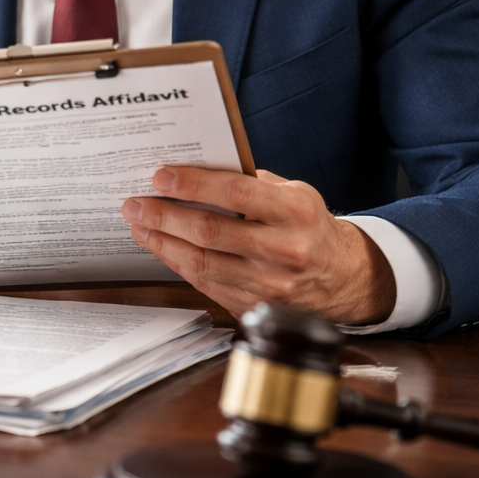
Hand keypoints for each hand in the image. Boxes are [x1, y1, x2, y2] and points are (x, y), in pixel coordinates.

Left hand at [121, 167, 395, 325]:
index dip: (194, 184)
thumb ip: (250, 183)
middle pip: (210, 232)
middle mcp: (284, 250)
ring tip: (139, 225)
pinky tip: (162, 247)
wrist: (344, 278)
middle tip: (134, 204)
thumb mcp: (294, 194)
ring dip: (162, 242)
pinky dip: (178, 264)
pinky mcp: (256, 307)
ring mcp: (270, 285)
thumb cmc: (309, 226)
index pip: (236, 193)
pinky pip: (207, 284)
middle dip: (164, 215)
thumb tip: (193, 170)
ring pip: (202, 262)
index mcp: (296, 212)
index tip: (160, 177)